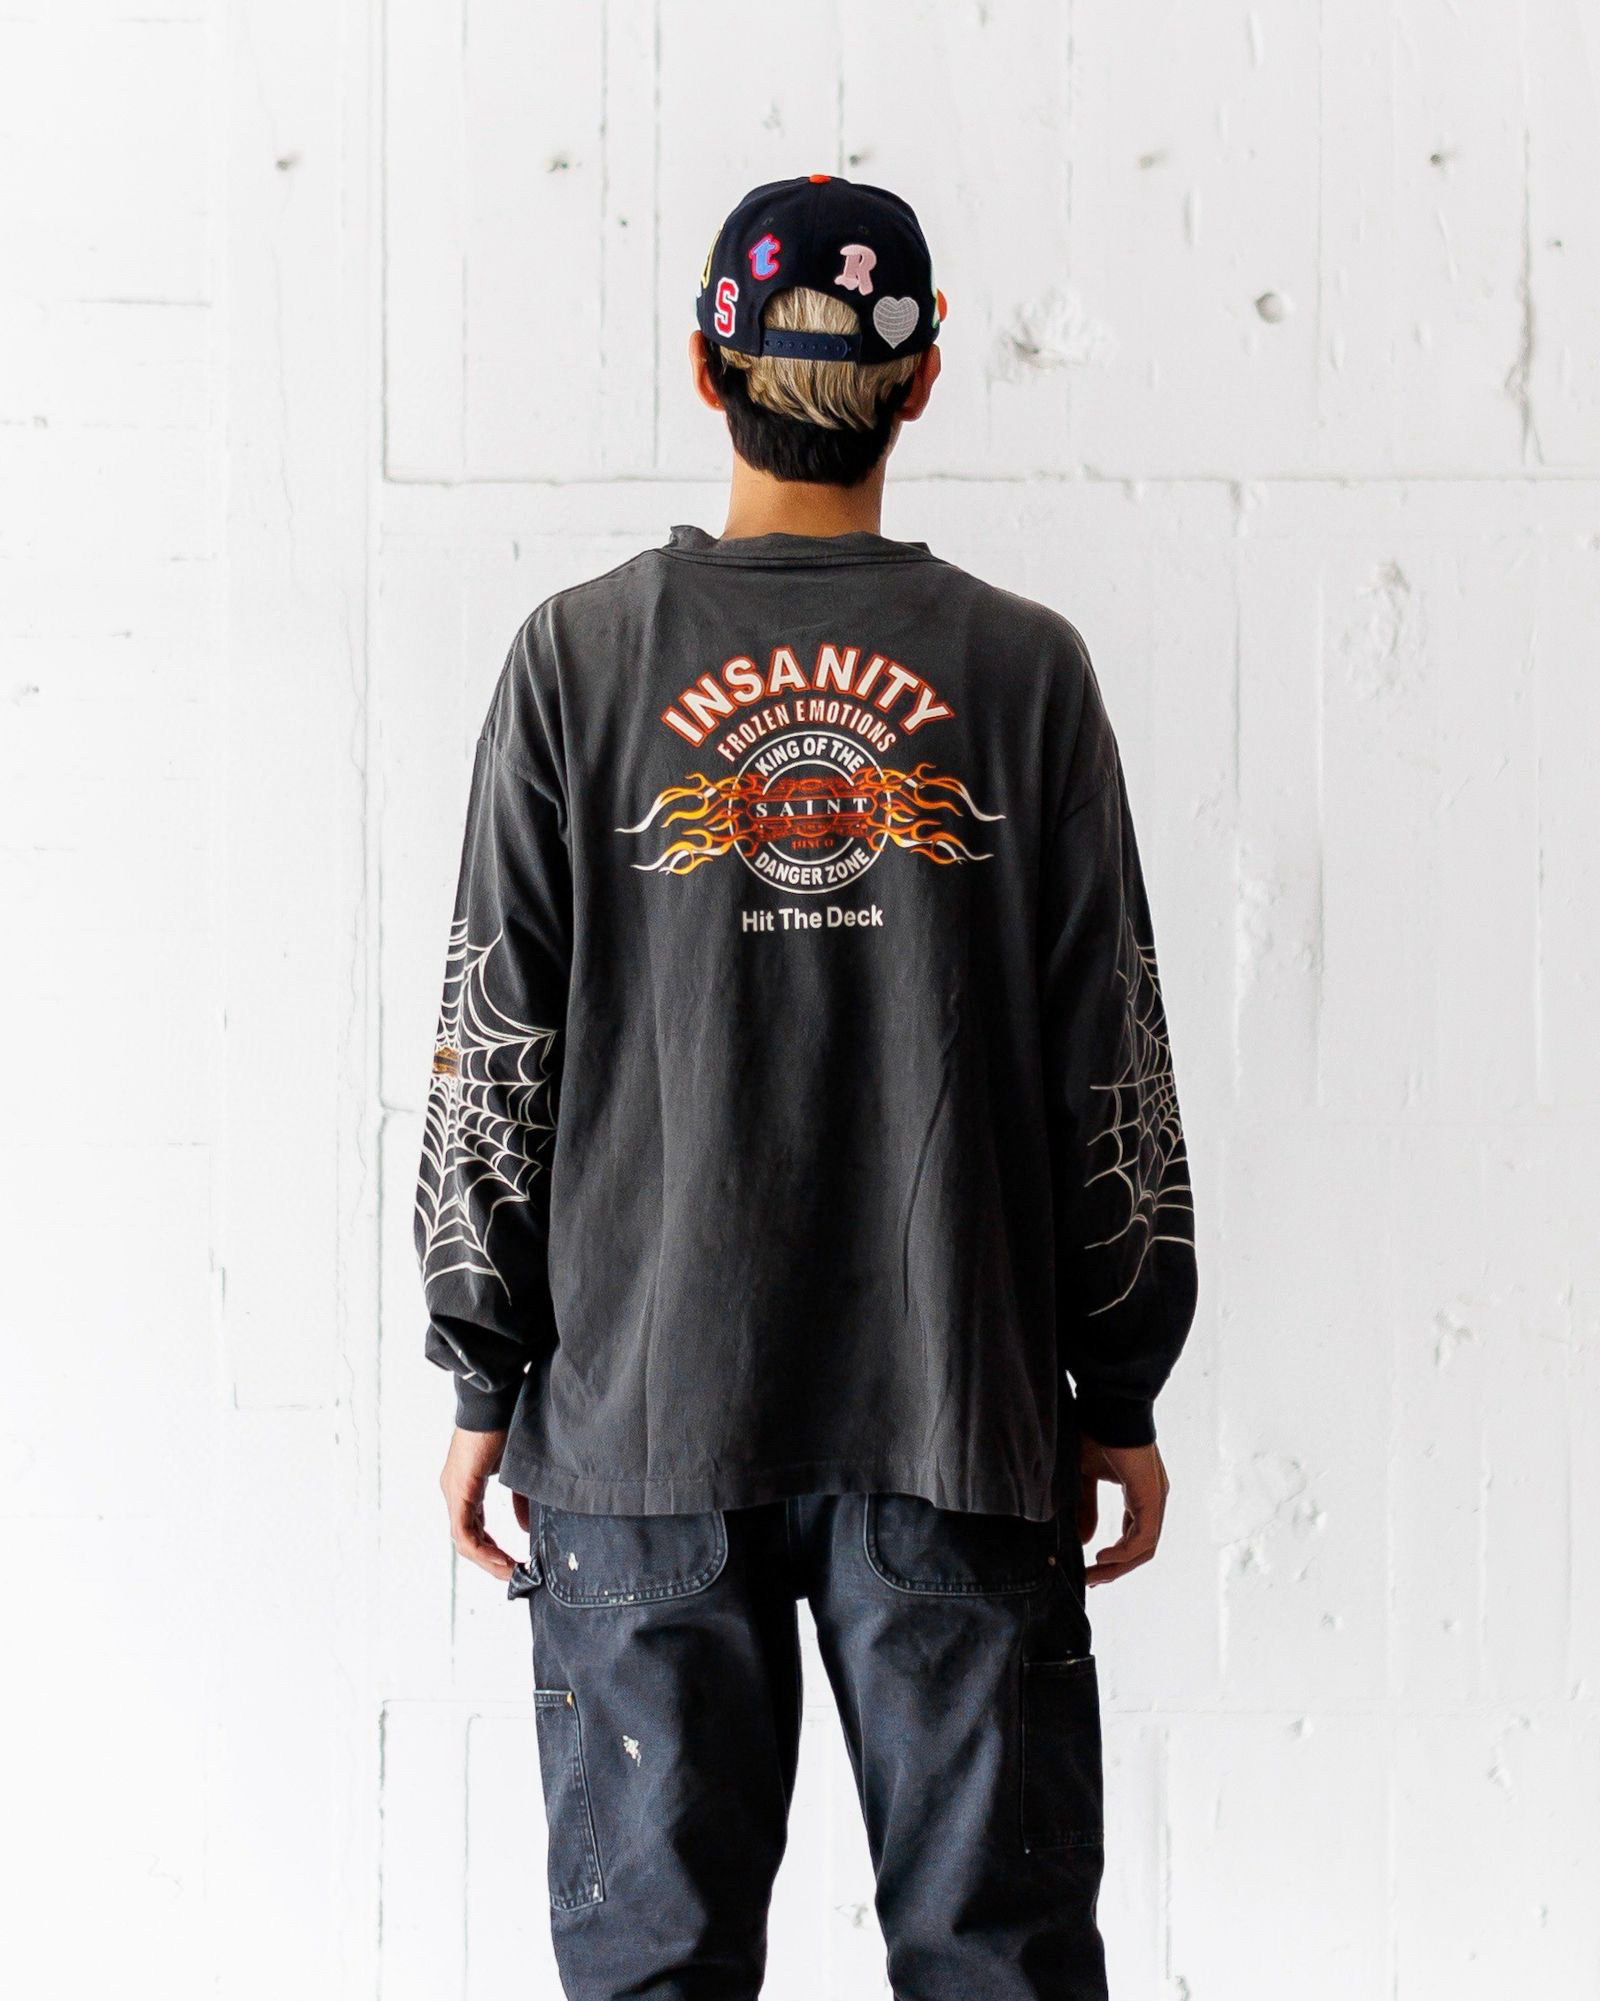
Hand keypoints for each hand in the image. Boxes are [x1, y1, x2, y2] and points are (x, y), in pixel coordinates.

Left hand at [439, 1427, 530, 1581]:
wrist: (497, 1401)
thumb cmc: (508, 1427)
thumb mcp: (517, 1474)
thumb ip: (521, 1502)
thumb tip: (526, 1529)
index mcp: (466, 1487)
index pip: (475, 1530)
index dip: (493, 1551)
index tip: (515, 1565)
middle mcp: (455, 1492)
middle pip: (467, 1540)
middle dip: (491, 1561)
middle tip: (514, 1576)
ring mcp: (454, 1491)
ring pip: (464, 1540)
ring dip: (487, 1560)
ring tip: (510, 1573)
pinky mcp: (459, 1489)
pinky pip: (464, 1531)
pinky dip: (482, 1549)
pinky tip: (503, 1559)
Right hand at [1077, 1434, 1169, 1585]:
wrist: (1108, 1407)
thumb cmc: (1096, 1433)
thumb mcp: (1085, 1476)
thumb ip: (1087, 1507)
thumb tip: (1085, 1540)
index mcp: (1141, 1494)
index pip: (1134, 1536)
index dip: (1115, 1558)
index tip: (1090, 1569)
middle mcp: (1153, 1499)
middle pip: (1141, 1549)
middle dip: (1115, 1569)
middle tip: (1090, 1581)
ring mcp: (1155, 1499)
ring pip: (1144, 1548)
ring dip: (1118, 1566)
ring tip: (1093, 1574)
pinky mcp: (1151, 1496)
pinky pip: (1143, 1537)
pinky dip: (1124, 1552)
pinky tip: (1102, 1556)